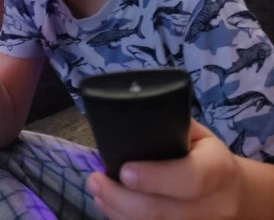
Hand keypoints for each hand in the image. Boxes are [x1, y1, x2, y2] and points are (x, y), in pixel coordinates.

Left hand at [86, 119, 243, 219]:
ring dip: (118, 212)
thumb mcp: (197, 135)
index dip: (155, 178)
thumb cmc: (207, 156)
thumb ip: (170, 129)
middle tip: (94, 180)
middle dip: (121, 199)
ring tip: (97, 192)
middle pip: (164, 212)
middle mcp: (215, 206)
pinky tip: (110, 208)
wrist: (235, 195)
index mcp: (219, 169)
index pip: (191, 178)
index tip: (124, 171)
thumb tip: (128, 118)